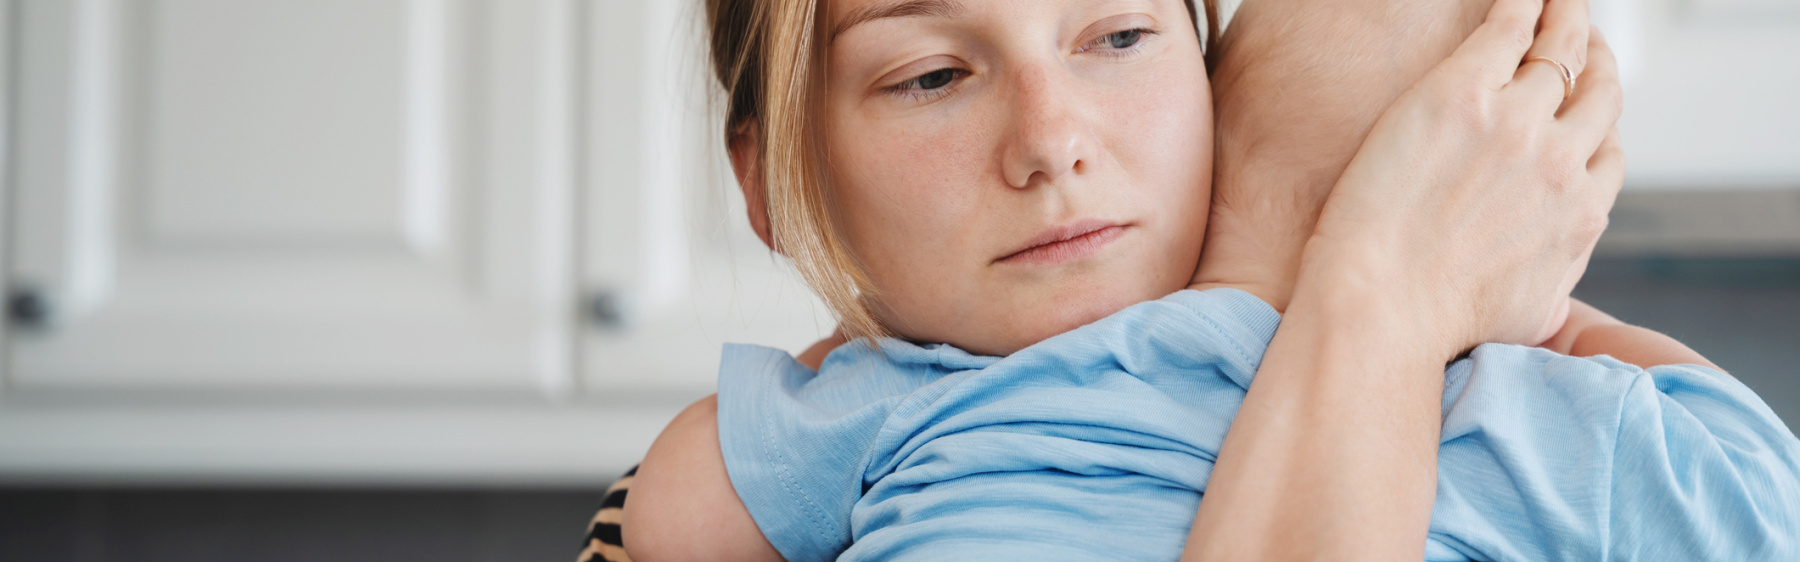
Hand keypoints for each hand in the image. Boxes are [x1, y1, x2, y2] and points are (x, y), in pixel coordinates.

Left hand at [1300, 0, 1623, 358]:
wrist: (1383, 308)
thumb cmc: (1434, 324)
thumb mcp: (1526, 317)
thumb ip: (1555, 287)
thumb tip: (1560, 293)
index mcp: (1581, 213)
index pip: (1608, 150)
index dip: (1595, 122)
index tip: (1581, 106)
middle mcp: (1562, 161)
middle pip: (1598, 90)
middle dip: (1593, 59)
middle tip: (1579, 37)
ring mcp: (1516, 122)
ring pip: (1560, 48)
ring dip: (1564, 17)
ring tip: (1556, 2)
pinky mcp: (1462, 93)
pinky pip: (1508, 26)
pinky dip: (1523, 3)